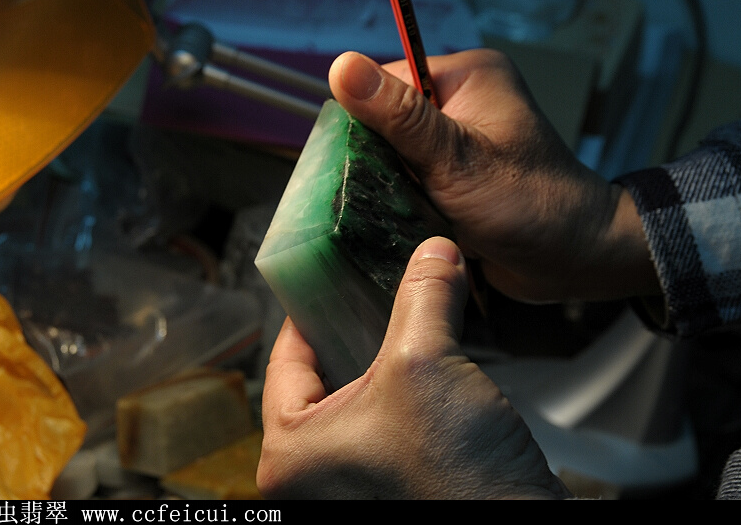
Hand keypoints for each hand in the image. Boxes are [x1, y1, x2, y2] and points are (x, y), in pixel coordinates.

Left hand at [256, 237, 570, 498]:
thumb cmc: (455, 481)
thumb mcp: (427, 363)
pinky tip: (434, 366)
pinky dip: (407, 392)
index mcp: (290, 454)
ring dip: (388, 360)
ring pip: (361, 400)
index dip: (311, 311)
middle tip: (375, 292)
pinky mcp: (394, 486)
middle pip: (324, 377)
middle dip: (356, 331)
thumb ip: (424, 296)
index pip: (286, 360)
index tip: (327, 281)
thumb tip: (434, 253)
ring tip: (408, 321)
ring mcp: (354, 485)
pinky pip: (389, 425)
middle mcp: (313, 476)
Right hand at [328, 50, 659, 302]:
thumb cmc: (528, 205)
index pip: (387, 82)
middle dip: (375, 160)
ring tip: (391, 211)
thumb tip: (341, 67)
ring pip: (394, 157)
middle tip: (374, 194)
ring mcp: (458, 143)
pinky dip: (402, 201)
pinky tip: (402, 221)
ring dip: (388, 186)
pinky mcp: (454, 178)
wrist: (574, 259)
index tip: (356, 162)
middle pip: (386, 122)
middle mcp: (461, 103)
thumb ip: (400, 117)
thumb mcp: (457, 159)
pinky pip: (410, 182)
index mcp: (466, 77)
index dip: (363, 119)